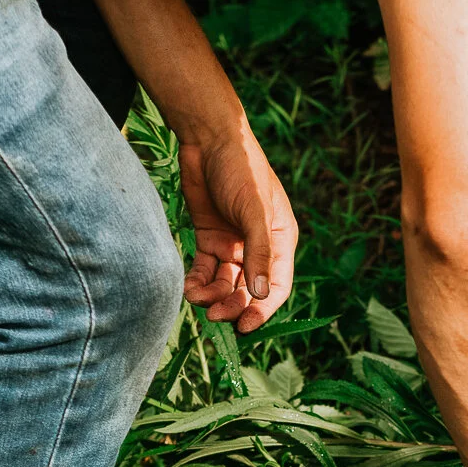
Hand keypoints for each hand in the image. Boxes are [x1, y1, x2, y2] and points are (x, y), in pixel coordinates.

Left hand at [180, 128, 297, 333]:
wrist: (207, 139)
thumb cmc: (240, 169)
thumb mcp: (254, 211)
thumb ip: (258, 253)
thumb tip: (262, 294)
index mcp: (280, 241)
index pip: (277, 287)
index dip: (263, 310)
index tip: (244, 327)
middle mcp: (258, 247)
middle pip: (249, 290)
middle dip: (233, 305)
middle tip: (214, 316)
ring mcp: (233, 243)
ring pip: (225, 283)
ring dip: (212, 296)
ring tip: (196, 299)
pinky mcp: (209, 238)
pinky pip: (204, 270)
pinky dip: (197, 282)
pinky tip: (187, 288)